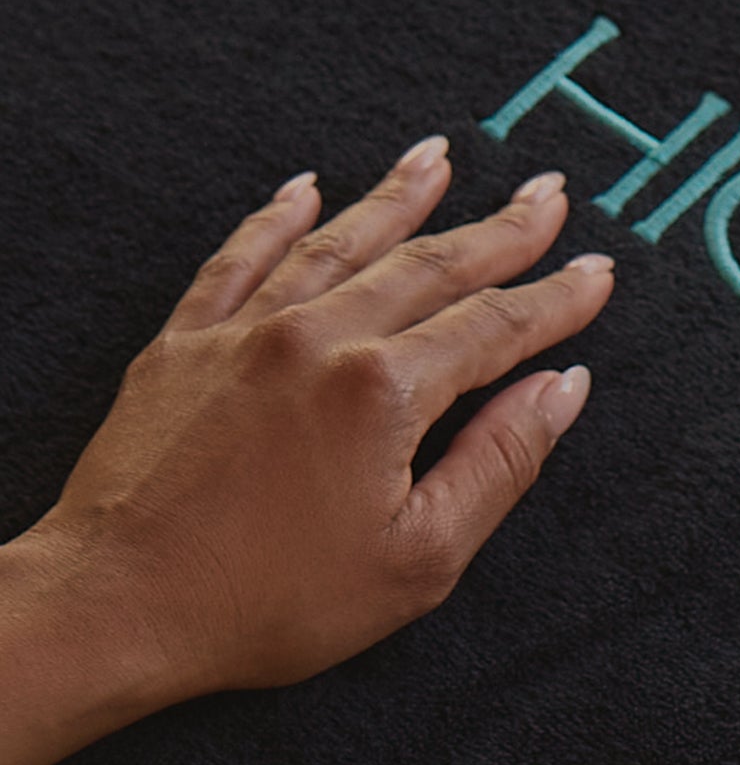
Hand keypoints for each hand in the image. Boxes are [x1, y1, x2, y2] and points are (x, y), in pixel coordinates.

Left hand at [15, 134, 612, 706]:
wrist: (114, 607)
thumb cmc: (272, 601)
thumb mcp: (420, 557)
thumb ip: (499, 463)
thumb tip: (562, 390)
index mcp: (383, 390)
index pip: (494, 326)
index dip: (555, 298)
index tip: (599, 271)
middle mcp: (316, 338)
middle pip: (428, 266)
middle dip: (499, 229)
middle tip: (550, 192)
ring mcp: (242, 333)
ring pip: (338, 242)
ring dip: (397, 197)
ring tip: (440, 157)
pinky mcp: (181, 345)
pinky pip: (239, 257)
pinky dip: (276, 218)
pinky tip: (305, 188)